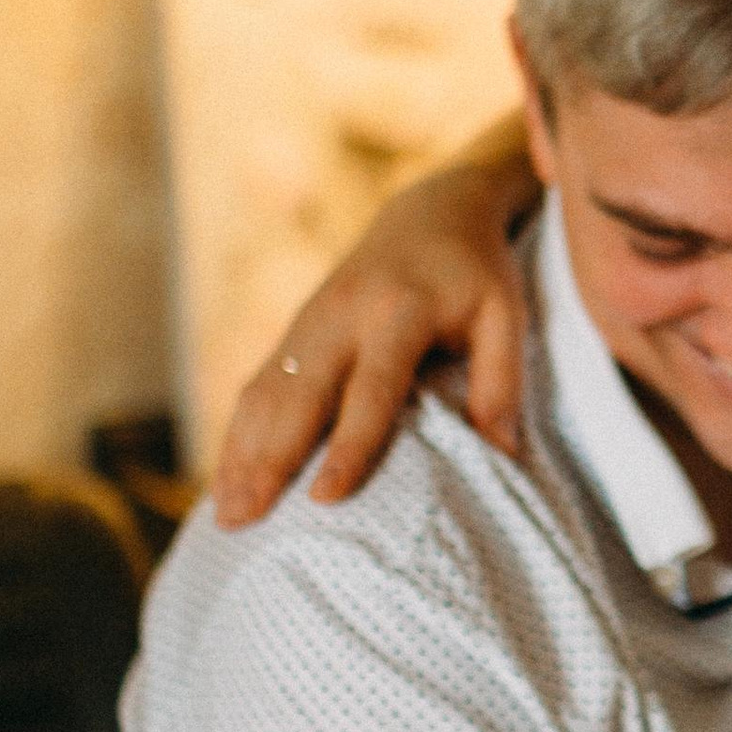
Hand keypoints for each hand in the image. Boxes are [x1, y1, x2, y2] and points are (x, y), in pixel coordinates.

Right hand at [212, 148, 531, 526]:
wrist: (431, 211)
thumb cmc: (476, 274)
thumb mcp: (505, 316)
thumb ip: (502, 383)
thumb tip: (504, 456)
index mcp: (399, 311)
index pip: (371, 389)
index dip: (348, 445)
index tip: (324, 498)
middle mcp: (343, 315)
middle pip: (299, 395)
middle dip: (269, 459)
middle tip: (246, 521)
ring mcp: (310, 320)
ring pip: (266, 391)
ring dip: (241, 452)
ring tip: (226, 516)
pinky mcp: (294, 328)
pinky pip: (258, 384)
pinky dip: (238, 432)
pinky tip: (226, 479)